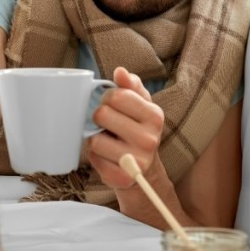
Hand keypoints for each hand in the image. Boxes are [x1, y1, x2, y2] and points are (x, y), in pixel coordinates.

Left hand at [87, 66, 164, 188]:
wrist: (145, 170)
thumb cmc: (138, 130)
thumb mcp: (141, 105)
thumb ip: (131, 86)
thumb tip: (120, 71)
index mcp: (155, 116)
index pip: (116, 96)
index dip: (107, 98)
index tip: (111, 105)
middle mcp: (149, 139)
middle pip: (102, 115)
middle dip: (99, 117)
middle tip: (108, 124)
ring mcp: (137, 161)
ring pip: (95, 140)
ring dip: (96, 139)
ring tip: (108, 142)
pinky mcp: (123, 178)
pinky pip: (94, 160)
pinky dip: (96, 157)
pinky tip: (108, 157)